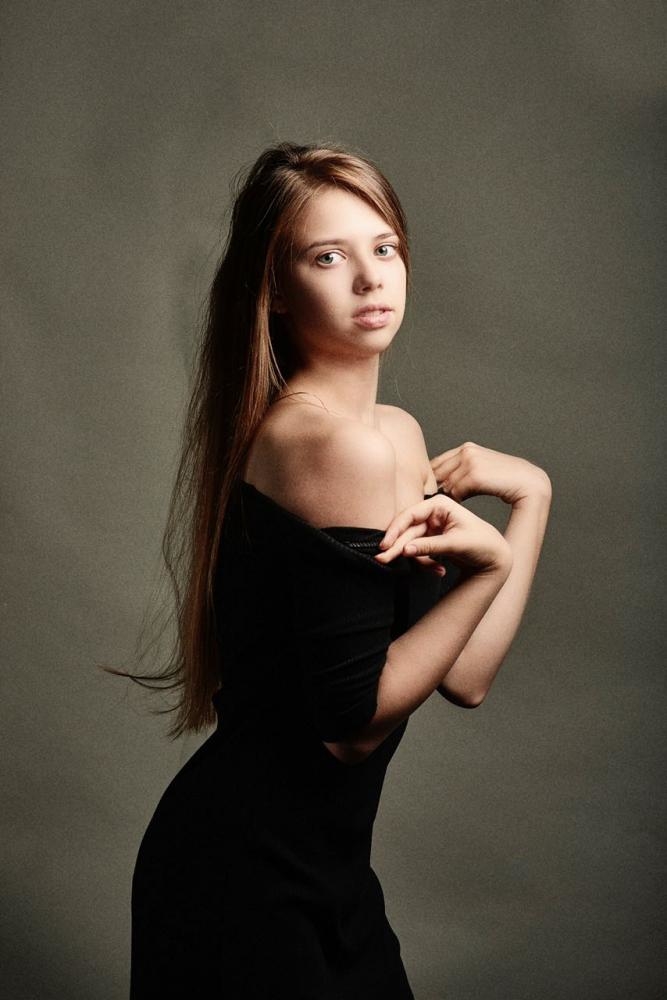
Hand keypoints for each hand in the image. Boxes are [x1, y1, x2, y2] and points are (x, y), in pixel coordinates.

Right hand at [374, 494, 512, 576]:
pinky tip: (439, 570)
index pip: (410, 515)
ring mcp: (432, 527)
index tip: (385, 545)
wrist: (496, 557)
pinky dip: (427, 563)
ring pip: (412, 543)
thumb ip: (429, 546)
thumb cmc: (482, 544)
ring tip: (434, 571)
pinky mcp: (432, 540)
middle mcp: (433, 514)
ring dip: (419, 560)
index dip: (395, 530)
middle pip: (407, 530)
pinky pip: (420, 552)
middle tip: (383, 561)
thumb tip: (406, 550)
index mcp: (440, 505)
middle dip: (398, 547)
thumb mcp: (455, 544)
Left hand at [430, 441, 550, 506]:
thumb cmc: (505, 480)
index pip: (437, 463)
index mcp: (467, 448)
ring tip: (448, 506)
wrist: (527, 481)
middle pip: (438, 473)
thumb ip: (464, 471)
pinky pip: (455, 491)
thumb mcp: (482, 470)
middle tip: (434, 502)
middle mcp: (467, 451)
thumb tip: (443, 485)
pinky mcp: (475, 475)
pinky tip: (460, 506)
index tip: (430, 492)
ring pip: (446, 484)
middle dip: (435, 488)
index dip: (431, 479)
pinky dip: (456, 500)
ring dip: (447, 496)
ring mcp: (470, 462)